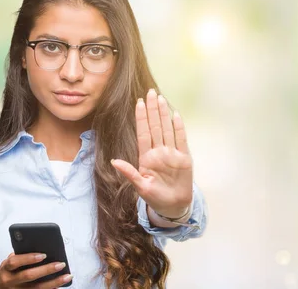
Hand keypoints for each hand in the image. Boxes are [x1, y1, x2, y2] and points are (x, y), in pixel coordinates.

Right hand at [0, 253, 71, 288]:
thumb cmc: (6, 273)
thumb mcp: (7, 264)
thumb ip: (20, 256)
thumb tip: (40, 247)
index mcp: (5, 269)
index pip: (15, 262)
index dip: (29, 258)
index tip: (43, 255)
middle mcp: (10, 281)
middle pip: (29, 276)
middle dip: (46, 269)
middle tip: (61, 264)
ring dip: (54, 282)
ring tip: (68, 276)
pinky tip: (59, 286)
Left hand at [111, 89, 192, 217]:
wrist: (173, 205)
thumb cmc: (155, 197)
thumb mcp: (140, 187)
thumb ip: (129, 173)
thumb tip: (114, 162)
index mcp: (146, 157)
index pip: (143, 133)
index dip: (141, 118)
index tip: (138, 103)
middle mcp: (159, 152)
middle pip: (155, 126)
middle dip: (152, 109)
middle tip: (150, 92)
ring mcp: (172, 153)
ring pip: (167, 129)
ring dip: (164, 114)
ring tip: (160, 98)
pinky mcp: (184, 158)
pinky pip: (181, 139)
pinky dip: (179, 127)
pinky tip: (176, 115)